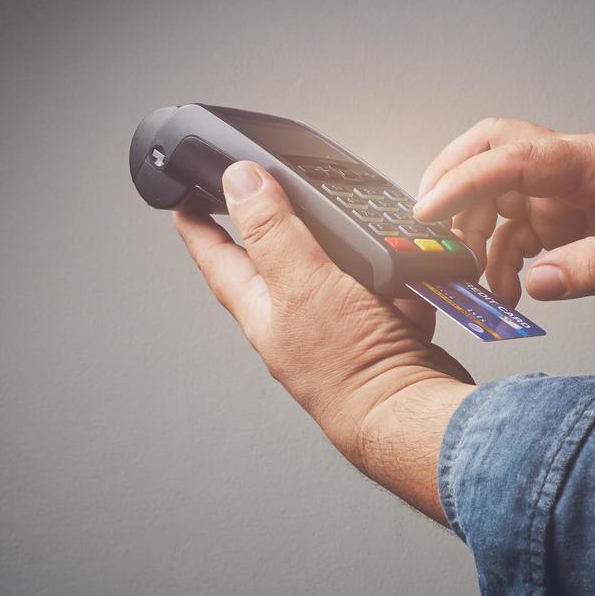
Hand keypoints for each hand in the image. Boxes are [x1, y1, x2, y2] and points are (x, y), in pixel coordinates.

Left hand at [174, 160, 474, 522]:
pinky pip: (386, 290)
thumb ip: (271, 231)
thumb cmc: (350, 369)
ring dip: (351, 251)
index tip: (184, 196)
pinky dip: (396, 278)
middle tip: (269, 196)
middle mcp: (294, 318)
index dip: (197, 222)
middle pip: (274, 258)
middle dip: (276, 224)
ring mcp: (337, 325)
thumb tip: (239, 181)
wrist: (410, 414)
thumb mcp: (303, 284)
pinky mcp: (381, 330)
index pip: (216, 256)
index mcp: (262, 307)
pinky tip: (404, 278)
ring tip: (361, 238)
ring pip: (336, 270)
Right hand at [413, 118, 594, 306]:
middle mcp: (571, 168)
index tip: (429, 209)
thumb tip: (539, 282)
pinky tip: (507, 291)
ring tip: (479, 279)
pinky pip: (515, 229)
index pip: (515, 156)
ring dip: (477, 233)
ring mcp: (564, 191)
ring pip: (497, 194)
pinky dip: (501, 258)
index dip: (466, 180)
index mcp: (593, 162)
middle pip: (493, 148)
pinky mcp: (563, 216)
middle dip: (453, 178)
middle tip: (429, 222)